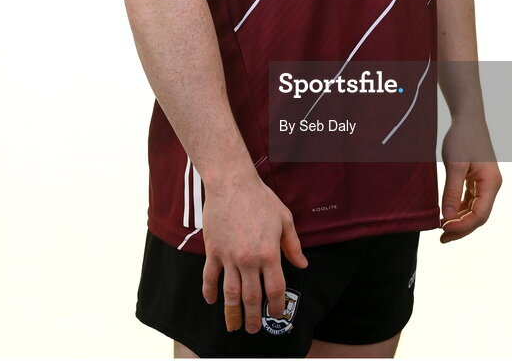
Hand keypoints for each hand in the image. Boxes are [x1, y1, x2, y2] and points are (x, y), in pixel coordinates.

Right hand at [200, 167, 308, 333]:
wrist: (232, 183)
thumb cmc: (260, 198)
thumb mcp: (284, 219)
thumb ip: (293, 245)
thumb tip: (302, 264)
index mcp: (269, 253)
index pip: (275, 289)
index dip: (276, 306)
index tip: (276, 314)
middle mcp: (249, 259)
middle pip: (252, 297)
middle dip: (253, 317)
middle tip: (253, 329)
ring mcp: (229, 256)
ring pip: (230, 293)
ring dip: (232, 312)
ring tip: (233, 325)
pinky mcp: (213, 250)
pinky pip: (210, 277)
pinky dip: (209, 291)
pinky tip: (211, 300)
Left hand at [439, 115, 501, 243]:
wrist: (467, 117)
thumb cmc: (462, 137)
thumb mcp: (455, 164)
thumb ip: (452, 191)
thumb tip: (448, 217)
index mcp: (491, 183)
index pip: (480, 214)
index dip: (462, 226)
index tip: (443, 229)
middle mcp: (491, 186)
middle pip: (479, 216)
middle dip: (461, 228)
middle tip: (441, 237)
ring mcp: (485, 183)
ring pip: (474, 209)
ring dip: (460, 220)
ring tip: (441, 229)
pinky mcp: (477, 179)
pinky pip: (470, 200)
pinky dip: (459, 209)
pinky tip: (447, 214)